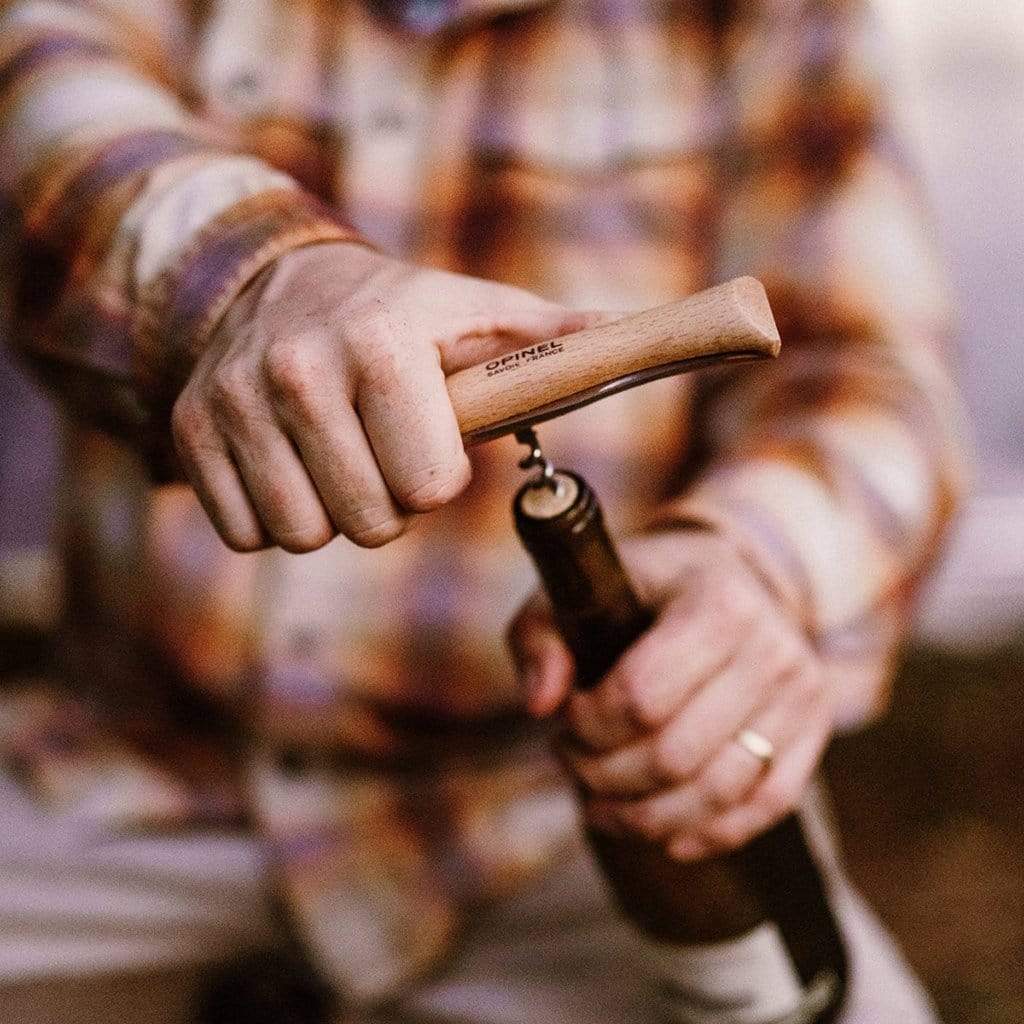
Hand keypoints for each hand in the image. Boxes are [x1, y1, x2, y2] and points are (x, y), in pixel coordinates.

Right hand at [171, 242, 595, 551]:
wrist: (280, 284)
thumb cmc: (405, 316)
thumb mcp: (482, 315)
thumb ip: (555, 340)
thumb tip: (643, 338)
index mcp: (382, 341)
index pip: (430, 487)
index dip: (439, 478)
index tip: (431, 443)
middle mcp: (297, 367)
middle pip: (368, 524)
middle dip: (388, 503)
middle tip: (382, 453)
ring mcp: (234, 401)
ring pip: (303, 535)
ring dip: (332, 512)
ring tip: (338, 456)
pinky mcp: (190, 432)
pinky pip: (246, 533)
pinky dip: (275, 515)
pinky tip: (290, 464)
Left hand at [507, 531, 834, 860]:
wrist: (721, 575)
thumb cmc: (639, 588)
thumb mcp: (579, 590)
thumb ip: (541, 636)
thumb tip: (540, 705)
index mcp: (716, 599)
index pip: (642, 696)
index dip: (588, 726)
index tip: (563, 720)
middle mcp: (772, 644)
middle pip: (675, 754)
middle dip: (606, 774)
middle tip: (572, 760)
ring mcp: (801, 690)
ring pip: (718, 791)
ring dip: (646, 815)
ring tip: (600, 802)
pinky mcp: (815, 728)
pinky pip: (767, 805)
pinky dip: (710, 833)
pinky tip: (663, 836)